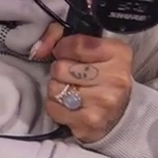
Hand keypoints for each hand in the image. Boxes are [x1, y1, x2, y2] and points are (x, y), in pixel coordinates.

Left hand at [37, 25, 134, 142]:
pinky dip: (56, 106)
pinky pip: (53, 108)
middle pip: (61, 67)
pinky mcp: (89, 122)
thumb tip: (38, 48)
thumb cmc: (101, 77)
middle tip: (72, 76)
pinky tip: (70, 106)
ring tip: (72, 91)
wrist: (119, 114)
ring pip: (54, 88)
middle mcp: (115, 79)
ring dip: (57, 89)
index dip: (63, 48)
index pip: (77, 44)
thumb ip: (59, 35)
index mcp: (118, 54)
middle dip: (60, 70)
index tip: (64, 53)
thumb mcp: (90, 48)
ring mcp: (103, 103)